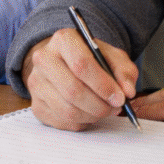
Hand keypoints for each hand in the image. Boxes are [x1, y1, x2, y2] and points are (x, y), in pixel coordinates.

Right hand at [22, 28, 137, 130]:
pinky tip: (88, 113)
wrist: (64, 63)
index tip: (119, 97)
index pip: (81, 64)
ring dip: (92, 116)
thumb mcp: (111, 56)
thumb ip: (124, 71)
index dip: (103, 84)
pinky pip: (62, 122)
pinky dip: (81, 122)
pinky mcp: (36, 104)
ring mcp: (36, 83)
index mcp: (63, 40)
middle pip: (73, 90)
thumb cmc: (89, 59)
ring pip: (67, 110)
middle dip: (99, 105)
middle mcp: (44, 59)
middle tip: (114, 108)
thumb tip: (127, 91)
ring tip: (104, 110)